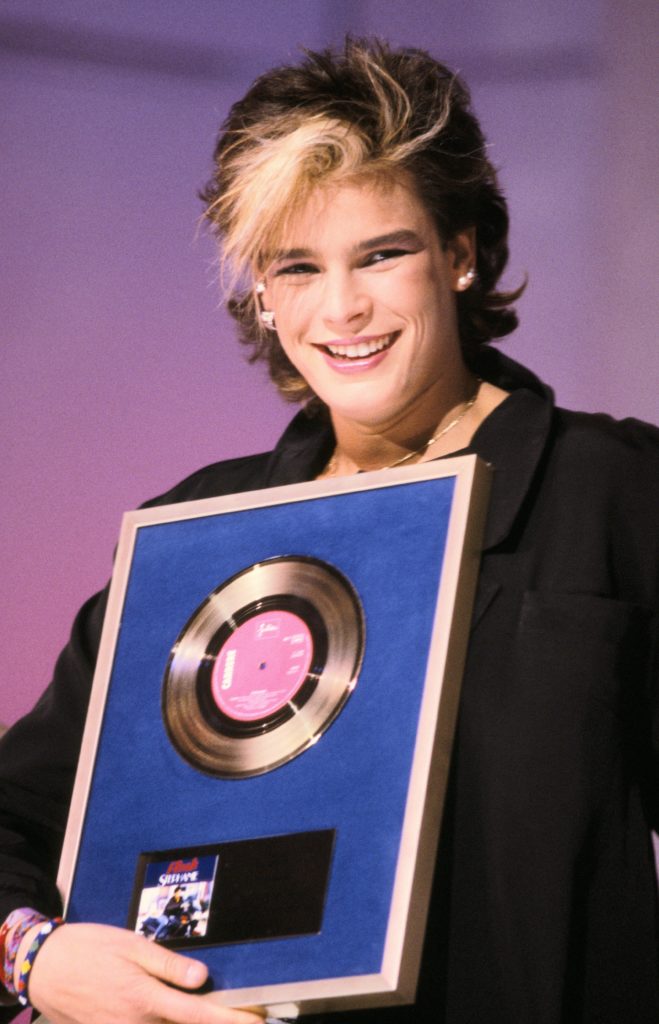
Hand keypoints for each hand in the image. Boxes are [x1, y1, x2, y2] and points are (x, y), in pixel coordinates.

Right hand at [21, 922, 264, 1023]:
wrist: (43, 967)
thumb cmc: (88, 948)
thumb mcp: (131, 946)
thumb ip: (168, 964)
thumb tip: (202, 978)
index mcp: (144, 998)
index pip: (197, 1015)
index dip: (230, 1020)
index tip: (256, 1021)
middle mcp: (135, 1023)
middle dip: (213, 1022)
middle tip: (241, 1013)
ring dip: (188, 1022)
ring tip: (214, 1010)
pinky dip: (164, 1023)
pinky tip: (171, 1012)